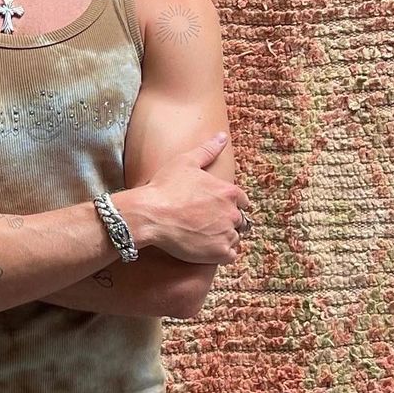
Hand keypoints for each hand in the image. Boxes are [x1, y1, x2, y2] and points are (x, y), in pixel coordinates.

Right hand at [139, 132, 251, 264]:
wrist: (151, 214)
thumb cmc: (165, 187)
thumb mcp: (186, 162)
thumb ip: (208, 150)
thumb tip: (223, 136)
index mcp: (229, 191)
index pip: (243, 201)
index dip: (229, 204)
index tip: (215, 208)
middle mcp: (232, 213)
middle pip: (239, 221)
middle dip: (226, 222)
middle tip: (205, 224)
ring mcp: (226, 234)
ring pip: (234, 238)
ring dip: (223, 238)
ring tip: (203, 237)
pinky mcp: (219, 253)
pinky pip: (230, 256)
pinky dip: (221, 253)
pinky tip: (206, 249)